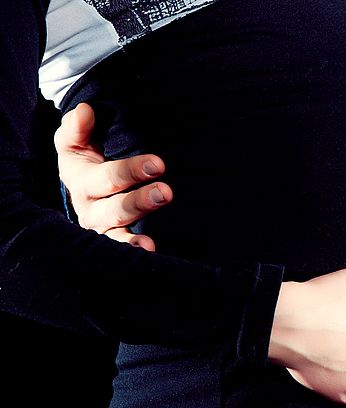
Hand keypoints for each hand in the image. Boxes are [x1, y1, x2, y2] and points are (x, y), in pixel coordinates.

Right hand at [54, 102, 171, 250]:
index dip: (132, 171)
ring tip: (151, 242)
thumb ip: (78, 127)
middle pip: (115, 207)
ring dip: (134, 236)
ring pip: (117, 231)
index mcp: (80, 180)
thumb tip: (86, 111)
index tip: (158, 164)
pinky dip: (132, 251)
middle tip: (165, 192)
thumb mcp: (74, 140)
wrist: (84, 179)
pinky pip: (121, 247)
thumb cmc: (84, 157)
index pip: (108, 176)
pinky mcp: (113, 237)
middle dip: (140, 201)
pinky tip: (148, 252)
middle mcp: (90, 207)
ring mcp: (102, 225)